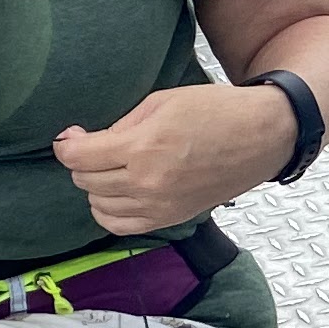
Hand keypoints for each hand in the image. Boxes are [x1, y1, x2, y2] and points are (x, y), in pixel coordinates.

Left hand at [51, 83, 295, 238]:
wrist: (261, 137)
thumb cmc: (216, 111)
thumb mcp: (161, 102)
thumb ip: (120, 125)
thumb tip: (84, 142)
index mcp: (144, 147)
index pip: (80, 157)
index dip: (67, 145)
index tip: (70, 137)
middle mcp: (148, 182)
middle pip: (86, 180)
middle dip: (82, 162)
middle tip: (93, 146)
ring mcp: (160, 205)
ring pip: (98, 205)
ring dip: (95, 185)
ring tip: (109, 168)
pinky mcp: (171, 218)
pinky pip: (119, 225)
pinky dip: (108, 210)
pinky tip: (116, 193)